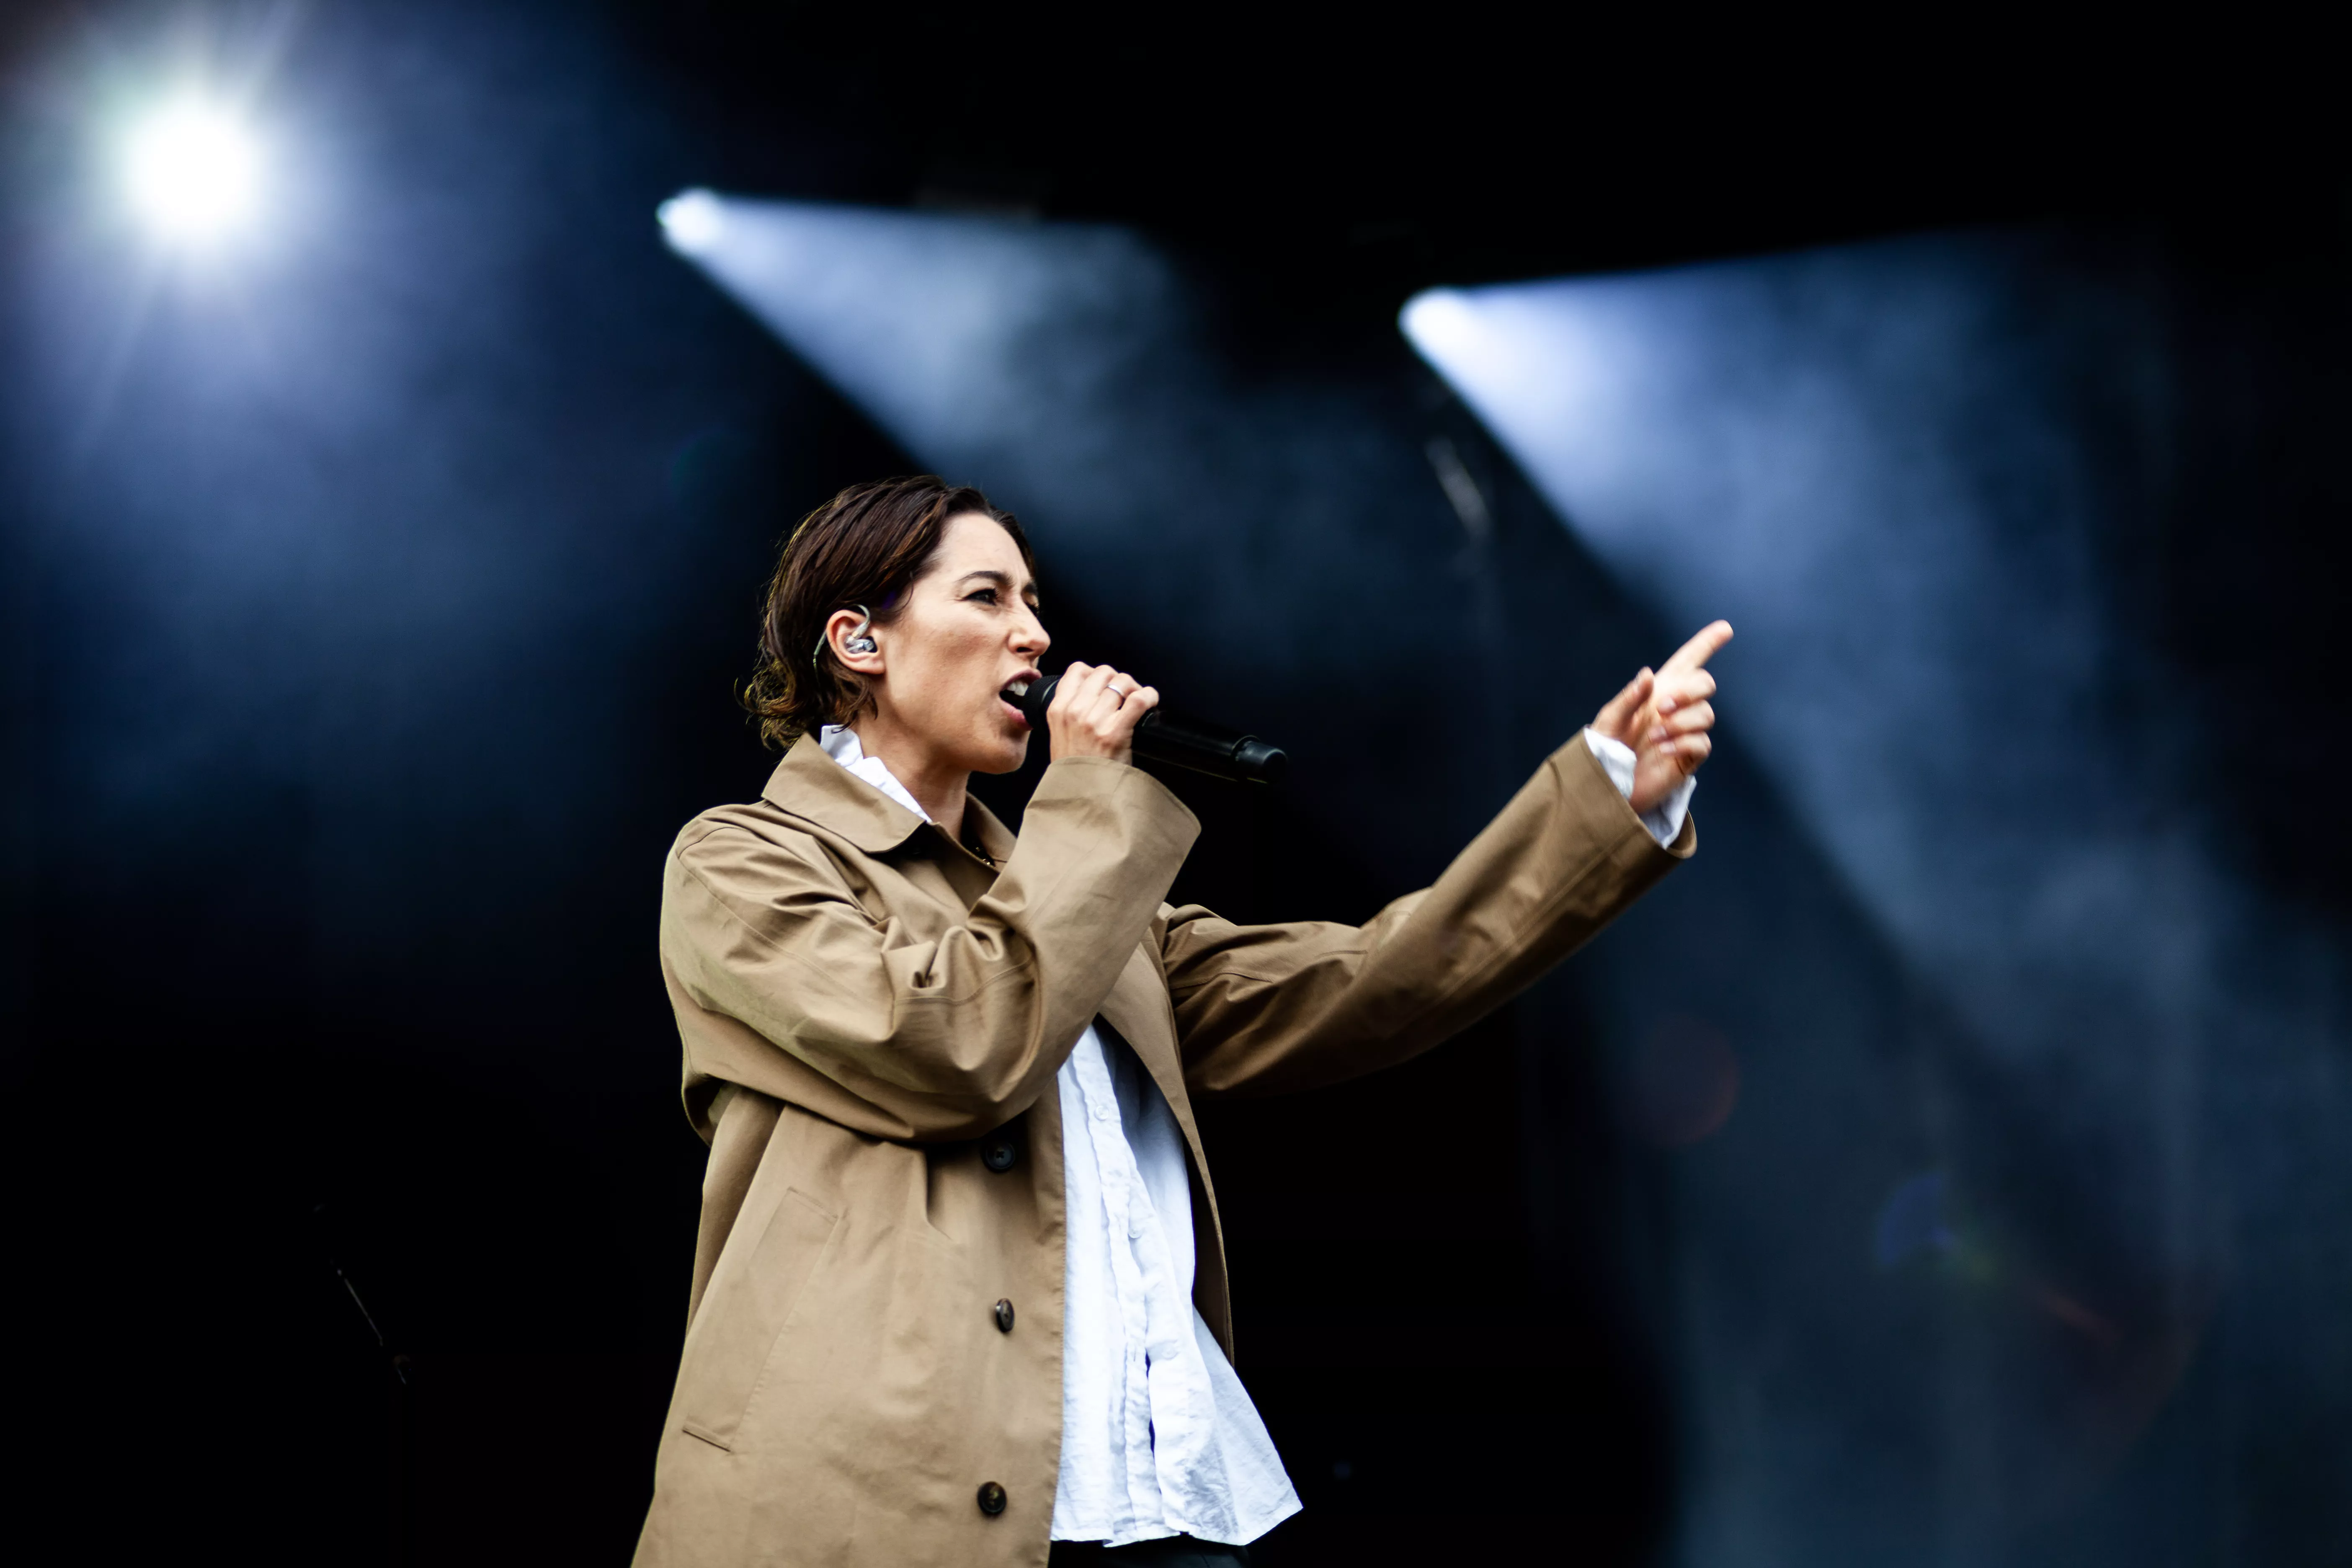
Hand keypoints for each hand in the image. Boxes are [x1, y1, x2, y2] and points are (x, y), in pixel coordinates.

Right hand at [1046, 661, 1159, 765]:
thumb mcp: (1060, 733)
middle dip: (1118, 680)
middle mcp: (1074, 711)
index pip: (1077, 669)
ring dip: (1134, 689)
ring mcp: (1094, 721)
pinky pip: (1138, 699)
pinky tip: (1150, 702)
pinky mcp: (1115, 732)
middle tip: (1125, 695)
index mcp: (1058, 709)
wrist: (1081, 795)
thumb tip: (1094, 690)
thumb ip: (1070, 709)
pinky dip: (1149, 696)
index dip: (1095, 673)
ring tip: (1136, 701)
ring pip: (1122, 682)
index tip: (1105, 684)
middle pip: (1104, 673)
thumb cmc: (1075, 766)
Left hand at [1591, 620, 1732, 813]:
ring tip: (1654, 737)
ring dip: (1680, 723)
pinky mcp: (1689, 757)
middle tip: (1662, 707)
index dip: (1706, 644)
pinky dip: (1684, 743)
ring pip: (1706, 714)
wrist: (1608, 786)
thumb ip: (1628, 698)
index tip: (1724, 628)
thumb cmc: (1604, 751)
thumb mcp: (1609, 721)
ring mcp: (1685, 732)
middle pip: (1705, 683)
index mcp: (1657, 691)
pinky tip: (1663, 750)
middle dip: (1688, 691)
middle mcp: (1676, 708)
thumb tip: (1647, 675)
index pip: (1688, 662)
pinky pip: (1702, 742)